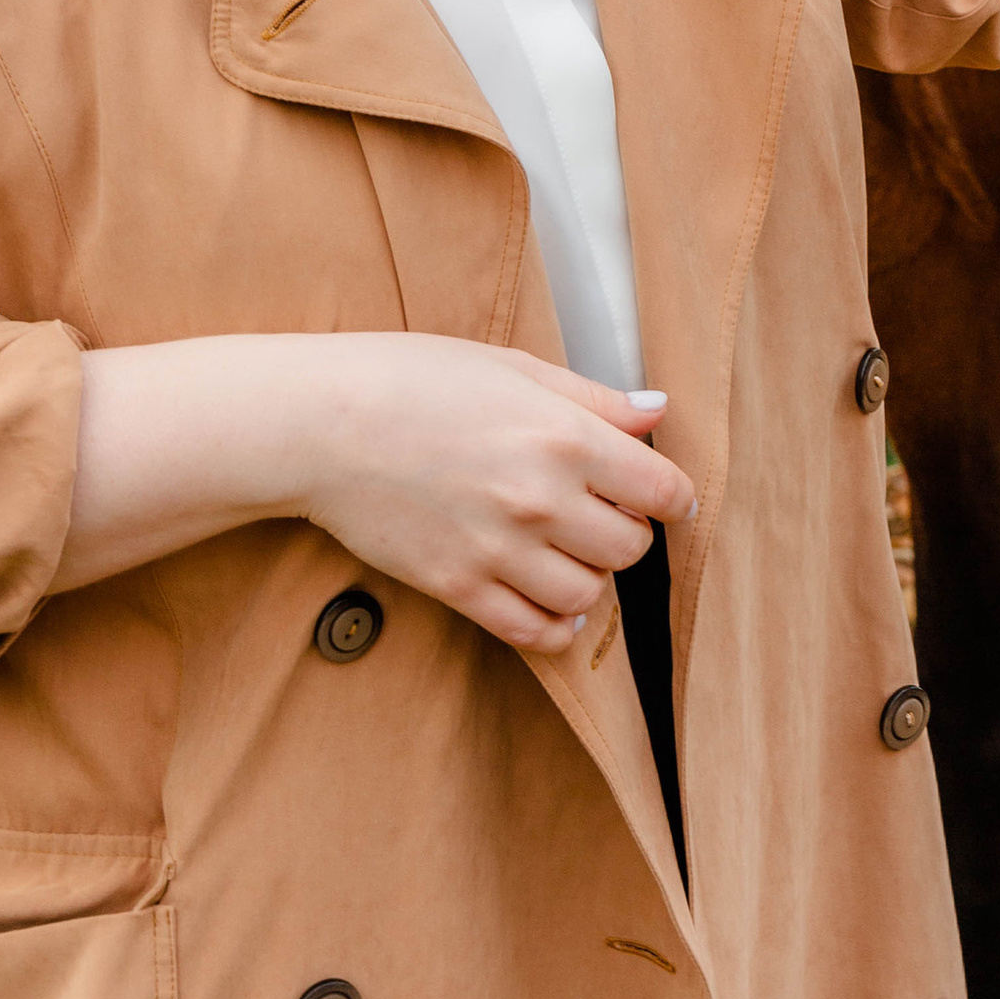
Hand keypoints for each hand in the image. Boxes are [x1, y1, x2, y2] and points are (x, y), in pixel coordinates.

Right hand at [56, 330, 697, 654]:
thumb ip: (594, 398)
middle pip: (631, 548)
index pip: (661, 489)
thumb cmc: (416, 379)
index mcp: (564, 436)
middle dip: (628, 532)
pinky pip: (533, 632)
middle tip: (604, 514)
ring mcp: (499, 550)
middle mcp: (541, 500)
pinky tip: (550, 598)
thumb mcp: (514, 366)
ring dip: (592, 577)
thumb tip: (658, 413)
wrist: (325, 424)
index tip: (668, 497)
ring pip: (589, 595)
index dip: (674, 496)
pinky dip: (555, 625)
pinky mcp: (458, 587)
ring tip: (570, 551)